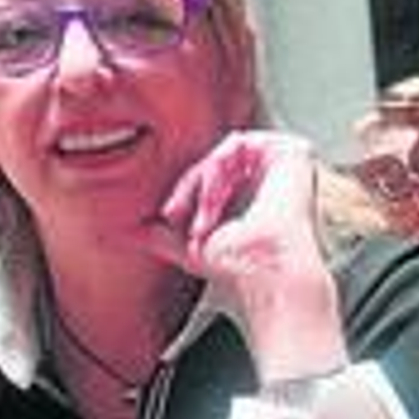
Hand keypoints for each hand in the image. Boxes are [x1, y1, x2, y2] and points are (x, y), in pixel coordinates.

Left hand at [144, 131, 347, 382]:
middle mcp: (270, 178)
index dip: (185, 192)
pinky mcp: (292, 152)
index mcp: (253, 195)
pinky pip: (238, 143)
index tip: (168, 216)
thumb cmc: (236, 269)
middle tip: (174, 215)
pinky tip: (213, 202)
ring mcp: (282, 165)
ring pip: (221, 153)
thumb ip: (160, 235)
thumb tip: (126, 230)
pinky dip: (216, 170)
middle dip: (188, 189)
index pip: (208, 175)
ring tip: (201, 220)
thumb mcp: (189, 247)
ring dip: (200, 186)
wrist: (261, 275)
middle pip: (213, 161)